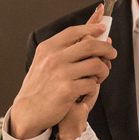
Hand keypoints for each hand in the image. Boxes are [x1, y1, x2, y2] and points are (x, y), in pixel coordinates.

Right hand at [8, 5, 115, 139]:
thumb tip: (86, 34)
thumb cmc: (38, 88)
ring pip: (96, 64)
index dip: (91, 27)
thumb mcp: (43, 62)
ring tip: (99, 76)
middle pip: (90, 44)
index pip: (74, 31)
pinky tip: (86, 91)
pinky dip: (93, 88)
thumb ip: (62, 49)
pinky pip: (92, 84)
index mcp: (47, 49)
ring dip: (104, 70)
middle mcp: (53, 58)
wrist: (27, 112)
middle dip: (106, 48)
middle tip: (112, 53)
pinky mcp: (67, 90)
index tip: (102, 28)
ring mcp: (60, 74)